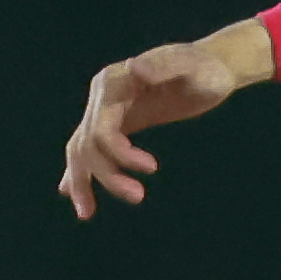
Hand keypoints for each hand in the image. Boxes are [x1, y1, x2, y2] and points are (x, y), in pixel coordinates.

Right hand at [59, 21, 270, 219]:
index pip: (101, 127)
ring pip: (81, 149)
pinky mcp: (117, 122)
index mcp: (114, 81)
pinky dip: (80, 171)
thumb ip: (163, 65)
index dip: (120, 154)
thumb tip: (134, 68)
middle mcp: (103, 95)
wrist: (211, 68)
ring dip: (83, 181)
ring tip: (87, 214)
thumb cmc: (205, 68)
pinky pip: (91, 148)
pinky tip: (70, 192)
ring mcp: (107, 109)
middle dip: (106, 175)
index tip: (153, 168)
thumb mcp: (191, 66)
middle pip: (87, 143)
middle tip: (138, 197)